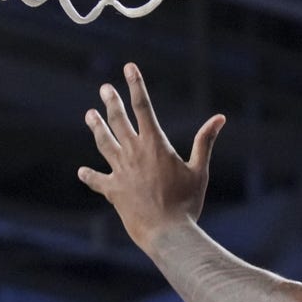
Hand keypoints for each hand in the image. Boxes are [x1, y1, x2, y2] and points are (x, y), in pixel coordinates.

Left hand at [77, 63, 224, 249]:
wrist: (165, 233)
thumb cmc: (187, 202)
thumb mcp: (199, 170)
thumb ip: (204, 141)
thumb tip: (219, 118)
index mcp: (155, 144)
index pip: (144, 107)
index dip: (136, 85)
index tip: (129, 68)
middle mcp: (134, 153)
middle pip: (119, 120)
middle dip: (112, 102)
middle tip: (104, 88)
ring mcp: (120, 172)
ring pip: (104, 143)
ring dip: (97, 127)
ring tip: (90, 115)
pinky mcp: (113, 191)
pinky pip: (98, 180)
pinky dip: (90, 176)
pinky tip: (82, 172)